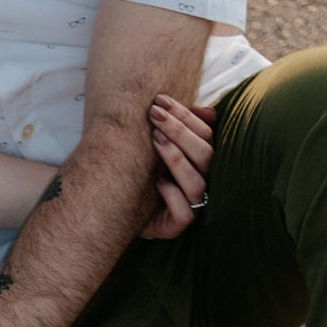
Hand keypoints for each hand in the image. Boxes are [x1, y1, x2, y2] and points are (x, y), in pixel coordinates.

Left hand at [141, 95, 214, 239]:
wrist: (116, 204)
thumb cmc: (139, 170)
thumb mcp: (156, 143)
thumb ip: (178, 127)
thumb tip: (210, 112)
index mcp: (200, 160)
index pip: (206, 135)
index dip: (186, 116)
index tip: (161, 101)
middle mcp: (201, 182)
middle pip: (205, 156)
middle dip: (180, 131)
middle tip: (154, 115)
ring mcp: (192, 205)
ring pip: (197, 184)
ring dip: (176, 158)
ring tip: (154, 139)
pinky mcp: (177, 226)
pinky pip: (185, 214)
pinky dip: (172, 195)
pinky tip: (157, 182)